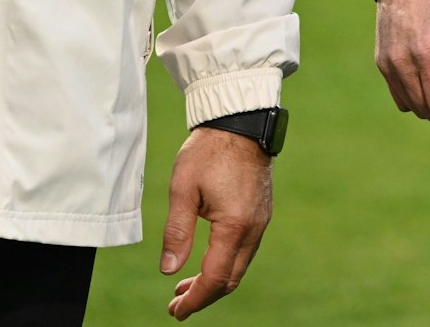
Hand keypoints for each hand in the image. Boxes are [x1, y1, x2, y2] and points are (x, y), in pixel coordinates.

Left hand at [161, 125, 272, 318]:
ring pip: (239, 266)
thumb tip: (169, 270)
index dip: (195, 299)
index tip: (176, 311)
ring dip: (214, 280)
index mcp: (234, 225)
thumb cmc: (209, 150)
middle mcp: (253, 228)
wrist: (240, 121)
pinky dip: (225, 263)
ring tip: (184, 287)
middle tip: (176, 305)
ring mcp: (261, 221)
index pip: (215, 278)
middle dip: (204, 295)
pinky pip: (245, 250)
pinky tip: (206, 260)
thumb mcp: (183, 188)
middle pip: (231, 279)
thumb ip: (177, 231)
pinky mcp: (261, 213)